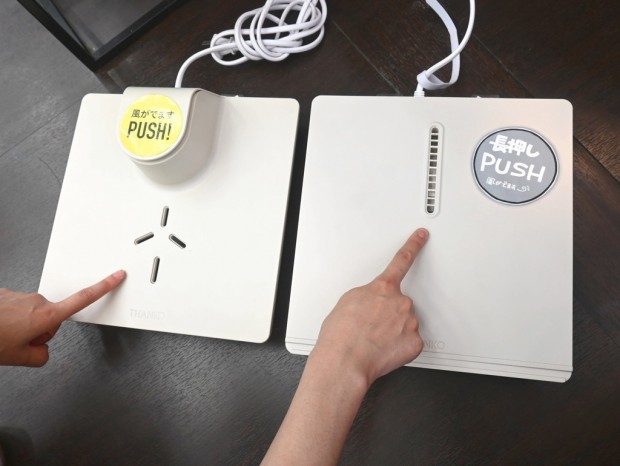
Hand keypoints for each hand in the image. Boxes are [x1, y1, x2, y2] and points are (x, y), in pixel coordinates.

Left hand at [0, 270, 125, 366]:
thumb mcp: (20, 358)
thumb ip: (41, 355)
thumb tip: (41, 349)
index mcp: (46, 316)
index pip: (83, 299)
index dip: (104, 287)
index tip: (117, 276)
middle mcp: (36, 301)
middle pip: (51, 317)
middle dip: (39, 331)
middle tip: (20, 343)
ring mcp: (19, 296)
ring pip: (31, 314)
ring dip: (21, 326)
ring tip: (3, 336)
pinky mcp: (5, 294)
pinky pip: (15, 309)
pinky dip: (8, 320)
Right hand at [313, 228, 428, 387]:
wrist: (345, 360)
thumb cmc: (341, 334)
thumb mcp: (347, 301)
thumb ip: (367, 295)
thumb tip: (372, 302)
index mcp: (382, 288)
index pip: (402, 260)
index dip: (413, 246)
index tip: (421, 236)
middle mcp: (400, 302)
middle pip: (400, 303)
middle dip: (388, 313)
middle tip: (371, 326)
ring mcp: (410, 322)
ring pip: (405, 323)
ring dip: (393, 331)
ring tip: (374, 340)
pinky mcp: (415, 342)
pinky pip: (410, 342)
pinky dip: (400, 346)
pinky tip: (385, 349)